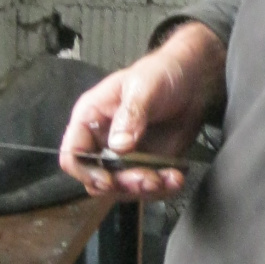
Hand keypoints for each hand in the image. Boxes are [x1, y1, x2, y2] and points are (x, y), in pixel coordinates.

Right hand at [58, 21, 226, 200]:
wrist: (192, 80)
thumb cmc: (161, 73)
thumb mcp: (144, 87)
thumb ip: (130, 115)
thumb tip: (118, 145)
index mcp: (91, 118)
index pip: (72, 154)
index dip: (86, 171)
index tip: (109, 179)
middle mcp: (102, 141)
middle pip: (97, 179)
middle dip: (123, 184)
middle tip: (148, 178)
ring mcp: (124, 157)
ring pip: (122, 189)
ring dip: (145, 190)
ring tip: (169, 177)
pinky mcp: (147, 165)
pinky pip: (147, 188)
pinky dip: (163, 188)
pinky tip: (176, 177)